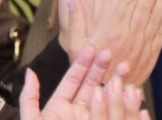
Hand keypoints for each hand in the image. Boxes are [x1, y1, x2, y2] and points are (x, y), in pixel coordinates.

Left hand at [21, 46, 148, 119]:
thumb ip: (30, 99)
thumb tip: (30, 72)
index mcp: (59, 107)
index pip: (72, 80)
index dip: (82, 64)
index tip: (93, 49)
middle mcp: (77, 112)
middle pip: (91, 84)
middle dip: (102, 68)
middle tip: (112, 54)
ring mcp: (91, 118)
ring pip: (104, 96)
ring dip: (115, 81)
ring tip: (125, 67)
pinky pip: (114, 113)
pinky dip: (124, 102)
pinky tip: (131, 91)